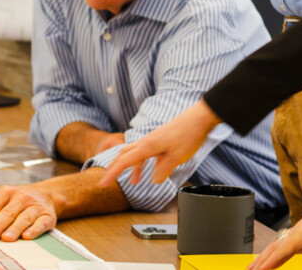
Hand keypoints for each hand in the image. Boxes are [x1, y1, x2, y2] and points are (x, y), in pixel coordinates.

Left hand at [0, 185, 57, 241]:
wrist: (46, 195)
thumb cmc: (14, 201)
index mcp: (4, 193)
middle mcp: (20, 197)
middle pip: (6, 213)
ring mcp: (34, 206)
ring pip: (23, 218)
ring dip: (15, 228)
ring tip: (6, 239)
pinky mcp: (47, 216)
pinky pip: (40, 223)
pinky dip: (34, 230)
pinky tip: (27, 237)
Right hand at [99, 101, 219, 186]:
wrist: (199, 118)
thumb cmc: (188, 135)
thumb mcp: (177, 158)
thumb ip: (163, 170)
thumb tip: (154, 180)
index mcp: (147, 146)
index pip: (123, 162)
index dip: (112, 174)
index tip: (102, 183)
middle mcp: (145, 142)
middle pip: (123, 154)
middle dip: (114, 168)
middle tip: (108, 180)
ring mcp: (151, 139)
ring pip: (134, 153)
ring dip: (132, 168)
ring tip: (135, 182)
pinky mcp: (158, 139)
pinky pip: (144, 151)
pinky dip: (144, 162)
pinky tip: (152, 169)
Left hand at [249, 205, 301, 269]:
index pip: (285, 250)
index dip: (275, 258)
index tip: (266, 265)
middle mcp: (298, 232)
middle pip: (275, 249)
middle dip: (263, 260)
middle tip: (252, 268)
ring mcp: (298, 233)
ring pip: (275, 250)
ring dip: (263, 261)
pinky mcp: (301, 235)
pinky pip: (283, 251)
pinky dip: (272, 260)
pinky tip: (263, 268)